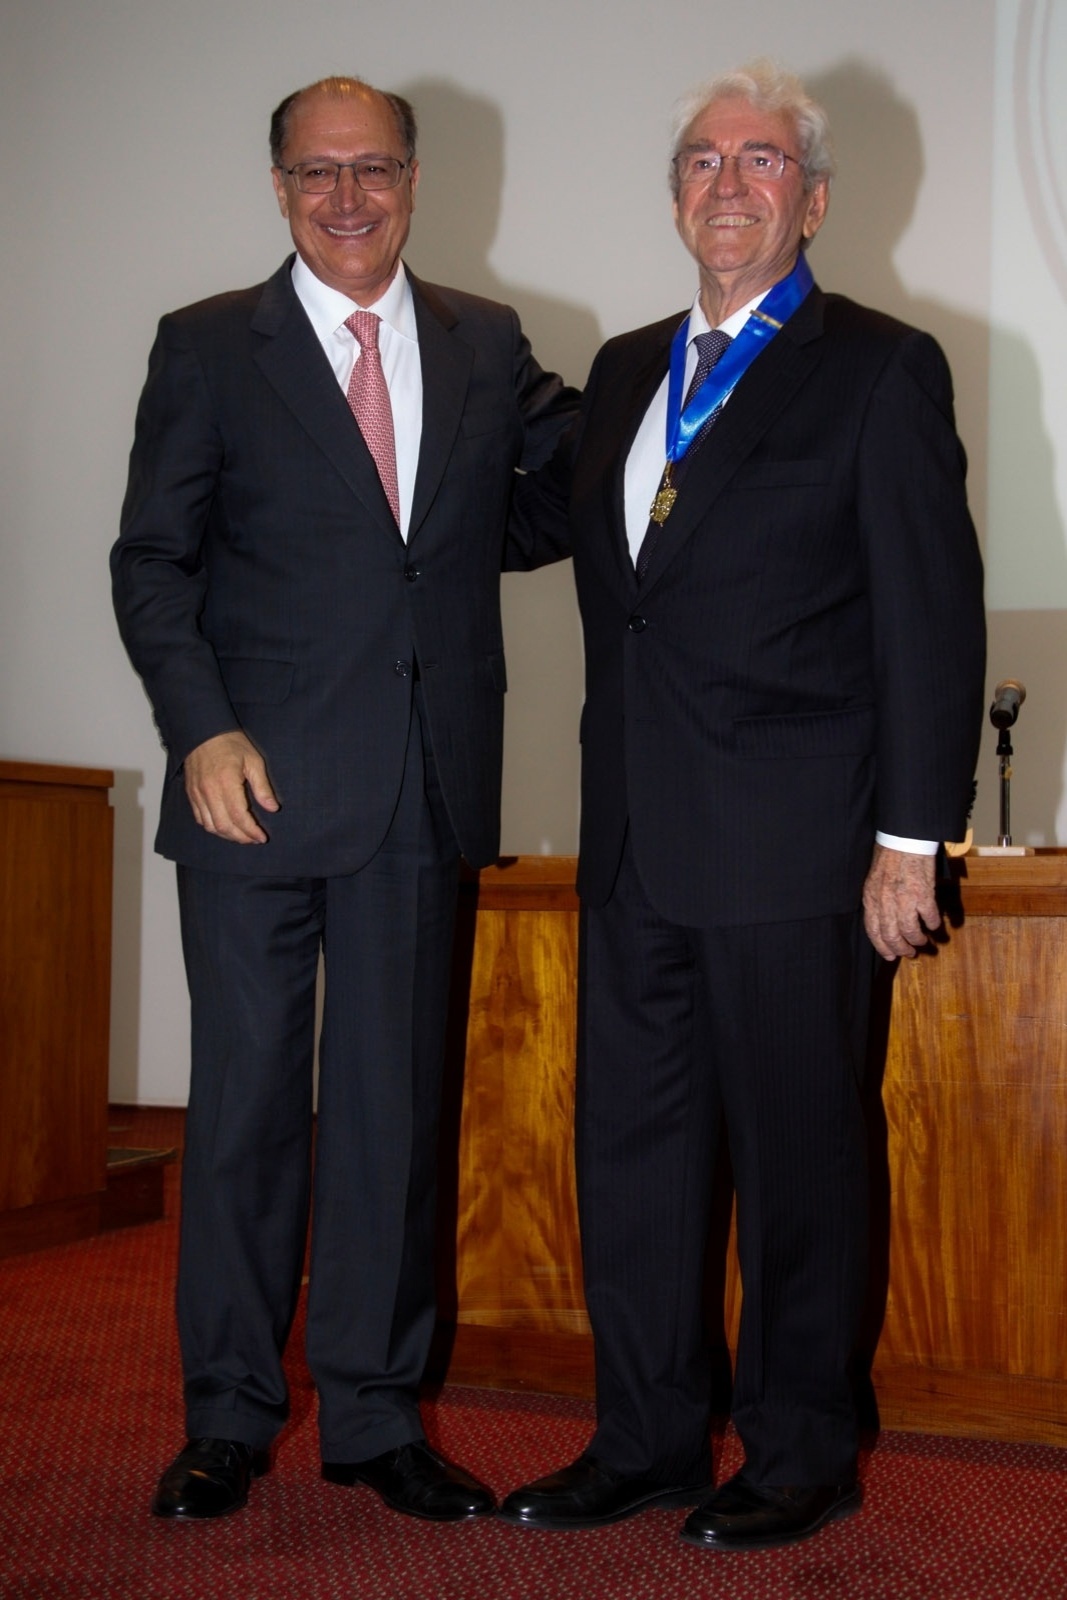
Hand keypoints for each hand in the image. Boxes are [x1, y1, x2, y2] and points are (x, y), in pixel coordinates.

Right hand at [182, 731, 278, 843]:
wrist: (203, 732)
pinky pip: (200, 818)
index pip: (239, 817)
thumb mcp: (253, 761)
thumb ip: (262, 787)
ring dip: (227, 835)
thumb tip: (272, 808)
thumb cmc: (230, 743)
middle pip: (224, 826)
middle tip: (254, 839)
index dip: (251, 831)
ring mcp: (197, 794)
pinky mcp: (191, 794)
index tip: (262, 837)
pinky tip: (224, 827)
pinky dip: (212, 827)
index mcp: (226, 783)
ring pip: (211, 826)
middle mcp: (209, 792)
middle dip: (241, 837)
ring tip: (241, 836)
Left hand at [862, 843, 938, 960]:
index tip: (890, 956)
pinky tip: (935, 924)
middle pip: (891, 936)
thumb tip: (884, 921)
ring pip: (910, 932)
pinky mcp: (923, 894)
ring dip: (918, 939)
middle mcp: (885, 902)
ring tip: (923, 941)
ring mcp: (904, 899)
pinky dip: (933, 924)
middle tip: (909, 952)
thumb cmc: (889, 856)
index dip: (882, 947)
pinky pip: (929, 918)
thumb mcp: (874, 880)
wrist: (904, 839)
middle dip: (901, 949)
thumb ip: (877, 901)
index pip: (873, 931)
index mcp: (871, 898)